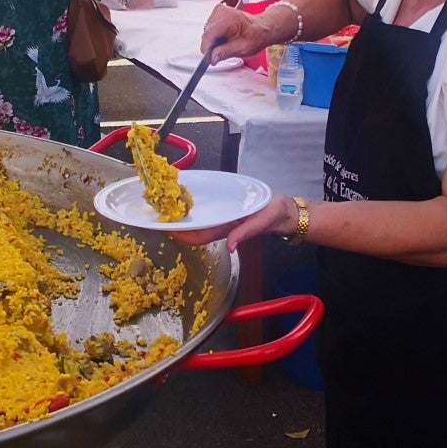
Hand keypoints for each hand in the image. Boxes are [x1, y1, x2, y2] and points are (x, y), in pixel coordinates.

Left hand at [170, 192, 294, 246]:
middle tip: (160, 213)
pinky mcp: (228, 212)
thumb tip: (231, 247)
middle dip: (178, 225)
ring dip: (184, 218)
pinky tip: (186, 201)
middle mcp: (223, 225)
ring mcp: (224, 219)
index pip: (200, 236)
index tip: (167, 229)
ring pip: (200, 222)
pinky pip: (208, 213)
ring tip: (167, 206)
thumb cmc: (275, 214)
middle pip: (195, 229)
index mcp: (229, 229)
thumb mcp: (263, 220)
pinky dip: (196, 210)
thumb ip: (246, 232)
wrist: (286, 211)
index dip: (183, 235)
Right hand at [198, 2, 273, 63]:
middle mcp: (222, 11)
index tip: (209, 59)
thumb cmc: (255, 36)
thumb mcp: (243, 48)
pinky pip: (210, 28)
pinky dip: (215, 35)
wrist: (261, 27)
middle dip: (212, 45)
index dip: (207, 49)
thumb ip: (225, 52)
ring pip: (207, 32)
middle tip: (224, 50)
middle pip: (207, 34)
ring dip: (214, 40)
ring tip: (227, 41)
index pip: (209, 35)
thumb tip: (212, 58)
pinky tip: (225, 36)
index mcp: (229, 19)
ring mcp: (218, 10)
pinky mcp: (217, 12)